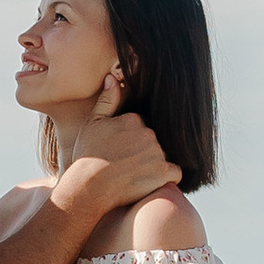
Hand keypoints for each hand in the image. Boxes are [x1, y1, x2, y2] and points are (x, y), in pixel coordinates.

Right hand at [52, 108, 178, 213]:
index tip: (122, 152)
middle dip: (146, 152)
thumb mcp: (92, 124)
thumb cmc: (87, 156)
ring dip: (156, 166)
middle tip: (128, 167)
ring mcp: (157, 152)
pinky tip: (151, 183)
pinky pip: (176, 173)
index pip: (143, 127)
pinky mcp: (163, 172)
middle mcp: (149, 132)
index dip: (134, 141)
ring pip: (165, 157)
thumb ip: (107, 100)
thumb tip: (112, 77)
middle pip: (155, 142)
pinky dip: (168, 179)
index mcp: (133, 119)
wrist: (89, 186)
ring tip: (137, 177)